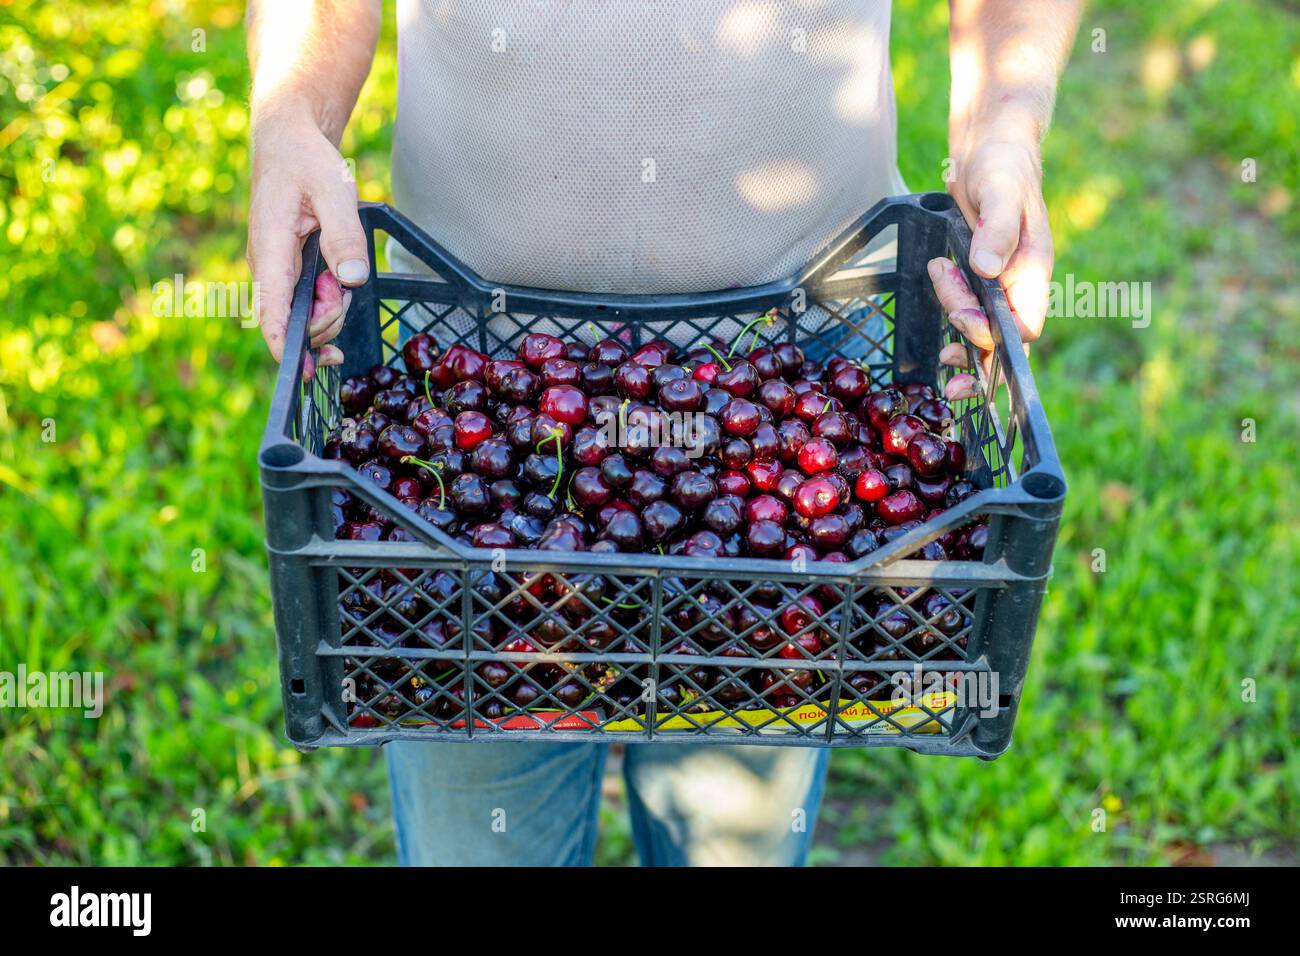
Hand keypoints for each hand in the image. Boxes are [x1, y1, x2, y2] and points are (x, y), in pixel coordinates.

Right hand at [247, 114, 368, 378]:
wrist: (288, 141)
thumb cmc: (307, 161)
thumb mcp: (333, 191)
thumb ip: (344, 235)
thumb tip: (352, 281)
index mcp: (270, 251)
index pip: (271, 313)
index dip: (287, 347)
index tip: (307, 372)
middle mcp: (267, 268)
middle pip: (296, 322)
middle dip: (328, 318)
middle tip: (345, 283)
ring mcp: (276, 272)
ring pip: (304, 314)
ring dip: (331, 307)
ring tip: (341, 272)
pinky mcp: (288, 271)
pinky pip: (307, 300)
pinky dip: (328, 299)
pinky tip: (338, 283)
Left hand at [929, 138, 1052, 399]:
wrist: (990, 146)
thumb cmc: (1002, 164)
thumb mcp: (1000, 191)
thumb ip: (996, 230)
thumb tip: (987, 269)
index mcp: (1033, 270)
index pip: (1025, 325)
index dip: (995, 336)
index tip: (962, 321)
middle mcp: (1019, 282)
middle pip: (1002, 338)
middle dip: (974, 354)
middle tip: (944, 353)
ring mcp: (1001, 280)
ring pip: (984, 327)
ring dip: (958, 328)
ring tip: (938, 274)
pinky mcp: (981, 274)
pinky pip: (970, 307)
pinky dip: (954, 310)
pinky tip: (939, 295)